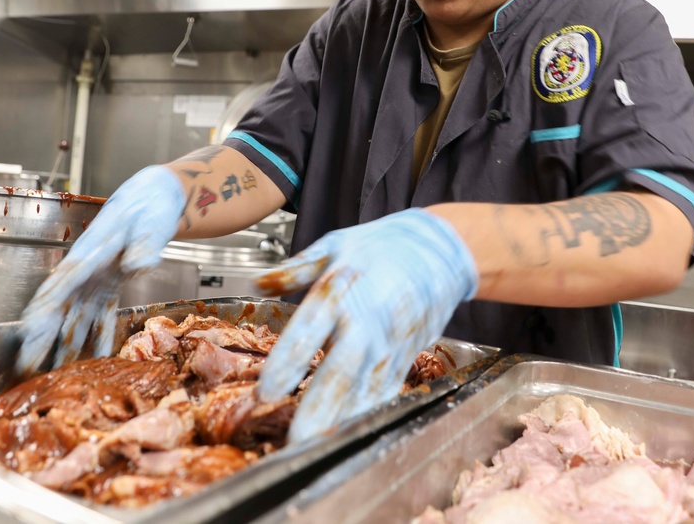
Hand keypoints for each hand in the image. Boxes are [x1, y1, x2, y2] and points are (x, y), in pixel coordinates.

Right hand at [15, 165, 185, 374]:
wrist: (156, 197)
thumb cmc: (150, 206)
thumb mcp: (150, 222)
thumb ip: (143, 244)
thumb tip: (137, 264)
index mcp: (92, 252)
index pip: (62, 283)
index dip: (44, 308)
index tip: (27, 329)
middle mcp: (88, 269)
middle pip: (59, 306)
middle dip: (40, 336)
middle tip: (24, 365)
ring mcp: (97, 280)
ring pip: (74, 317)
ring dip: (61, 345)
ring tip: (47, 374)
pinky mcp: (110, 287)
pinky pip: (99, 317)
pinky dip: (94, 339)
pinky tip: (90, 363)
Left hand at [255, 208, 477, 443]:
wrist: (437, 251)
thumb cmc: (381, 248)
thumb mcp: (334, 245)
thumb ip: (294, 268)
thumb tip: (256, 280)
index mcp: (340, 291)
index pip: (309, 331)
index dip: (288, 364)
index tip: (266, 392)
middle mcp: (365, 322)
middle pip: (339, 373)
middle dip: (317, 409)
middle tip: (294, 441)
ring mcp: (388, 344)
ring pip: (363, 391)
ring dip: (340, 422)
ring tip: (315, 448)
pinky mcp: (404, 358)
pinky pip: (384, 392)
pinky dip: (368, 415)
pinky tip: (349, 437)